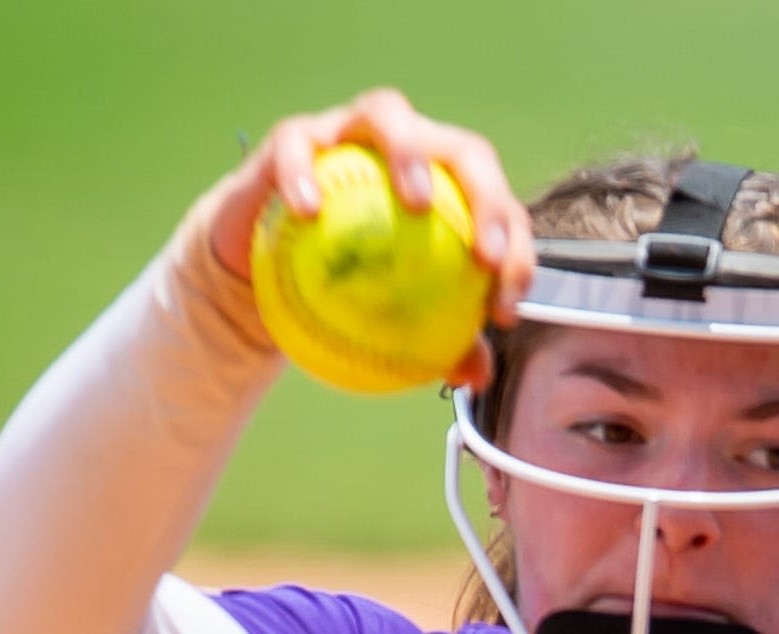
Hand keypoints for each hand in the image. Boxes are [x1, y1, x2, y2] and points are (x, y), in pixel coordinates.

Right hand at [201, 87, 531, 391]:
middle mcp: (406, 149)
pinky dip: (302, 170)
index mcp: (444, 188)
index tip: (502, 306)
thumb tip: (479, 376)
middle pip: (462, 149)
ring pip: (388, 113)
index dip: (515, 248)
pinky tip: (308, 211)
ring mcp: (349, 134)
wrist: (263, 270)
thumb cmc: (340, 292)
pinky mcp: (291, 137)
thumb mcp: (389, 326)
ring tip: (417, 204)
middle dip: (487, 194)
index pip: (496, 204)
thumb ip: (439, 342)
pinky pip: (296, 143)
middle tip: (485, 255)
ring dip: (409, 152)